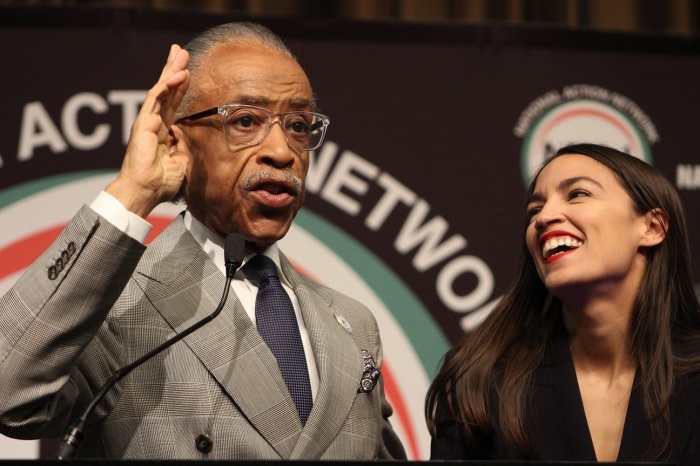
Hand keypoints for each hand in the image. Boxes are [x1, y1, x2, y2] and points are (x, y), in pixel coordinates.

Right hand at [105, 44, 189, 217]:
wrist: (144, 191)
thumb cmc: (159, 183)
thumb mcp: (181, 161)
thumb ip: (185, 147)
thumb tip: (193, 140)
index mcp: (161, 131)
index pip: (172, 103)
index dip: (179, 87)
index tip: (188, 71)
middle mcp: (153, 123)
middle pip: (165, 91)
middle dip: (173, 70)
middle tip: (181, 52)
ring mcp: (146, 121)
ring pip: (160, 90)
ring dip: (171, 71)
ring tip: (180, 55)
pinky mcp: (143, 123)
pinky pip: (156, 100)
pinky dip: (167, 86)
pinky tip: (178, 75)